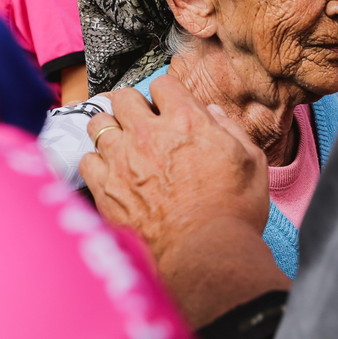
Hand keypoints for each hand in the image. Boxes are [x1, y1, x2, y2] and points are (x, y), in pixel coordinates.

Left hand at [80, 76, 287, 325]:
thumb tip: (212, 114)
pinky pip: (86, 161)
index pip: (163, 84)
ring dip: (110, 130)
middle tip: (140, 122)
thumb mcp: (251, 162)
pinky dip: (97, 163)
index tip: (170, 107)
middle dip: (133, 105)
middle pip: (124, 97)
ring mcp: (121, 161)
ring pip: (98, 124)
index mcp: (186, 121)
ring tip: (121, 144)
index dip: (168, 94)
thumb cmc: (233, 211)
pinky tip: (110, 173)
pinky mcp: (105, 189)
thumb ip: (230, 129)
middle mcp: (148, 134)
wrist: (205, 254)